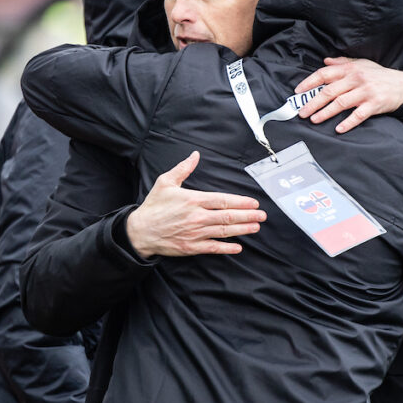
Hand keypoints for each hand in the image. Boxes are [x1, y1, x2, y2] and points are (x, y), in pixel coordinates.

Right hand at [126, 151, 265, 257]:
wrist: (140, 231)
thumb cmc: (153, 206)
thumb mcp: (165, 182)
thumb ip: (183, 168)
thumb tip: (195, 155)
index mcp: (193, 200)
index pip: (223, 200)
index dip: (240, 202)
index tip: (253, 203)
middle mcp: (197, 217)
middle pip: (228, 216)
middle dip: (248, 216)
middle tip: (262, 216)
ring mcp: (195, 233)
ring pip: (224, 232)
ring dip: (242, 230)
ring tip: (256, 227)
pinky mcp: (191, 247)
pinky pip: (213, 248)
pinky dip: (227, 248)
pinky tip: (238, 247)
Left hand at [293, 57, 402, 133]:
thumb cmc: (381, 75)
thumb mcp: (362, 64)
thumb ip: (342, 63)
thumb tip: (325, 61)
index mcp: (351, 69)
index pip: (325, 74)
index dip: (309, 82)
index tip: (298, 91)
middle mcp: (356, 79)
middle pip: (329, 91)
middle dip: (313, 102)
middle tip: (302, 112)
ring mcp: (365, 92)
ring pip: (340, 103)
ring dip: (325, 112)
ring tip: (314, 120)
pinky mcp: (374, 104)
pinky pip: (358, 115)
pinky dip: (348, 122)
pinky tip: (338, 128)